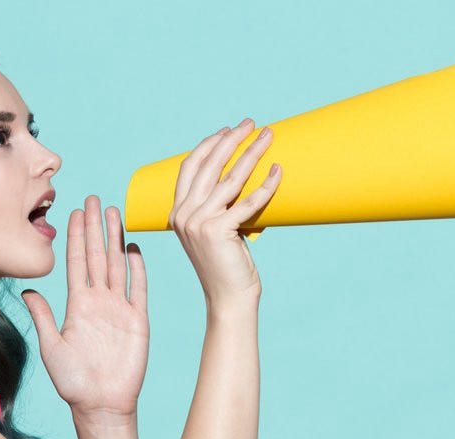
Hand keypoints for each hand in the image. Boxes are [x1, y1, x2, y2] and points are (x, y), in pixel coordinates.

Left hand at [21, 195, 147, 419]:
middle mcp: (98, 302)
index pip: (76, 263)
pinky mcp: (138, 321)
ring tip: (114, 212)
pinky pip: (139, 289)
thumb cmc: (73, 382)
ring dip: (115, 239)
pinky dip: (138, 268)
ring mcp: (120, 309)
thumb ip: (42, 317)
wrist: (101, 405)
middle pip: (98, 256)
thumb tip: (27, 290)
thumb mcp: (51, 346)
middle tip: (94, 198)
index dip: (76, 237)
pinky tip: (134, 248)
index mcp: (77, 305)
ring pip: (118, 265)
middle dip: (95, 227)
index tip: (74, 212)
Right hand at [168, 118, 281, 303]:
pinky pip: (247, 201)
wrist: (228, 298)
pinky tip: (277, 171)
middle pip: (208, 165)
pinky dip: (266, 185)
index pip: (190, 166)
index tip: (229, 130)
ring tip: (268, 136)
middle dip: (232, 139)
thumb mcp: (215, 230)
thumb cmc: (227, 265)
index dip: (210, 144)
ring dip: (251, 153)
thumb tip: (240, 176)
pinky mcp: (219, 231)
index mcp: (177, 213)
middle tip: (252, 124)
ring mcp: (199, 223)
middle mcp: (184, 215)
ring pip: (229, 178)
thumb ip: (217, 207)